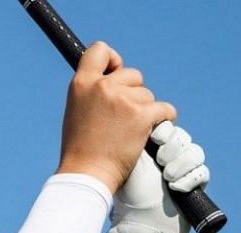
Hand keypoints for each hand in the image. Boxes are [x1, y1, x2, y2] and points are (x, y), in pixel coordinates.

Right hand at [56, 41, 178, 194]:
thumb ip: (93, 92)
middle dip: (133, 93)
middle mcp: (102, 86)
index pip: (100, 50)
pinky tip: (148, 133)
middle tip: (121, 118)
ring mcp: (124, 100)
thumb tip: (114, 80)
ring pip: (148, 95)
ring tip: (127, 133)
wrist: (87, 174)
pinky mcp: (142, 115)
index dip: (113, 60)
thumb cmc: (81, 149)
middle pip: (133, 75)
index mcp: (81, 83)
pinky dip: (162, 120)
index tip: (115, 73)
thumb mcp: (77, 111)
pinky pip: (164, 109)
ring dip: (144, 111)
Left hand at [102, 121, 211, 232]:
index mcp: (150, 149)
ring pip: (194, 153)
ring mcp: (181, 171)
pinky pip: (202, 171)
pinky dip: (189, 179)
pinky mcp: (194, 185)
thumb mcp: (129, 160)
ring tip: (167, 177)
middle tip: (160, 162)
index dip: (165, 131)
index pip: (168, 127)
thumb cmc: (128, 194)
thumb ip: (136, 138)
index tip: (154, 137)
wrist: (140, 224)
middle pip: (182, 138)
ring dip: (180, 164)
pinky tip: (176, 188)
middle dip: (172, 149)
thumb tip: (140, 114)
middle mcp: (166, 158)